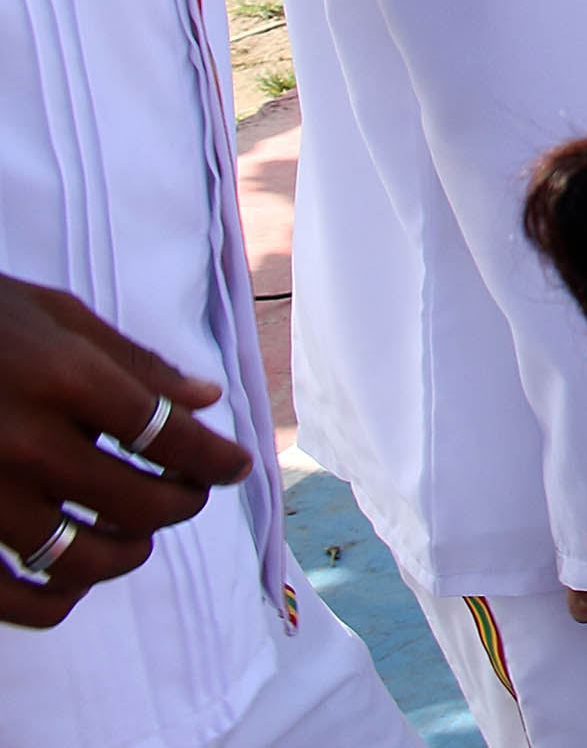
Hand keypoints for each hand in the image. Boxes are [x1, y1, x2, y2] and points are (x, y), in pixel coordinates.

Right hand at [0, 276, 251, 629]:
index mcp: (60, 377)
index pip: (166, 434)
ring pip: (82, 559)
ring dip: (126, 553)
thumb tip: (206, 400)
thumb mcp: (52, 315)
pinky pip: (12, 598)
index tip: (235, 466)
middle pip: (137, 502)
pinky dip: (53, 600)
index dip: (214, 458)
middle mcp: (24, 443)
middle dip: (181, 503)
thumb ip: (131, 362)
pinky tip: (72, 582)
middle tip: (188, 494)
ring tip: (135, 535)